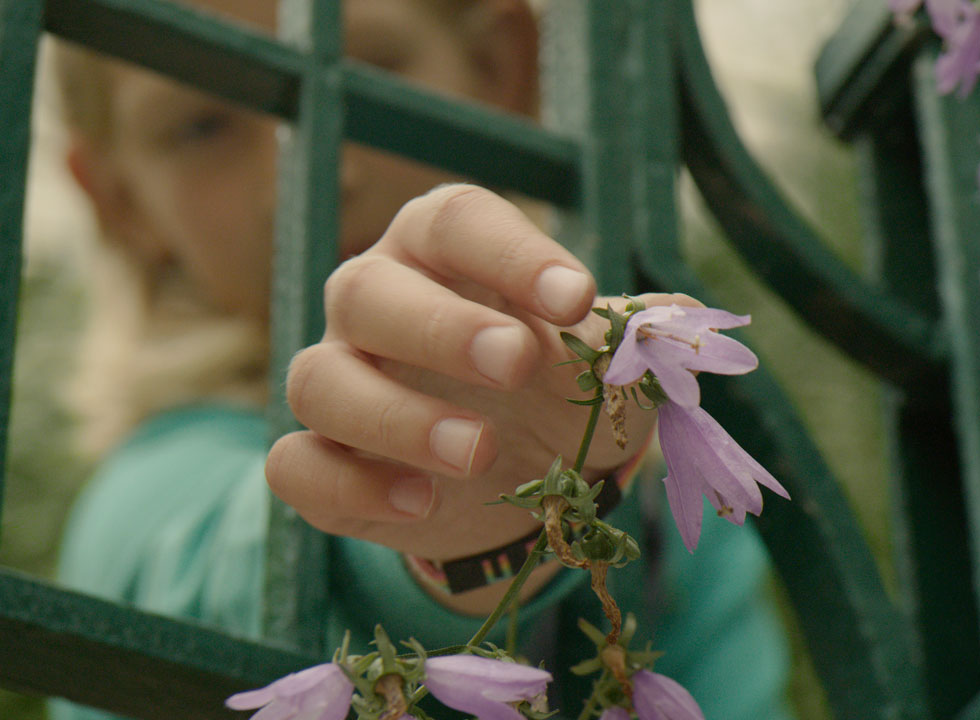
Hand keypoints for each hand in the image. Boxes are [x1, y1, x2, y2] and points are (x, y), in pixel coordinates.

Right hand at [264, 185, 682, 606]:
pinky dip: (352, 488)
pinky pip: (296, 467)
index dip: (511, 253)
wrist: (521, 480)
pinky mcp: (323, 463)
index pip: (456, 222)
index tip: (576, 298)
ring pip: (319, 381)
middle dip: (441, 326)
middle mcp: (375, 303)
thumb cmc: (560, 392)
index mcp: (443, 253)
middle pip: (365, 290)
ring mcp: (339, 381)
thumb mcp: (608, 366)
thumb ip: (639, 340)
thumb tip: (683, 322)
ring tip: (479, 452)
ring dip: (397, 417)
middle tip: (517, 361)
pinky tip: (421, 506)